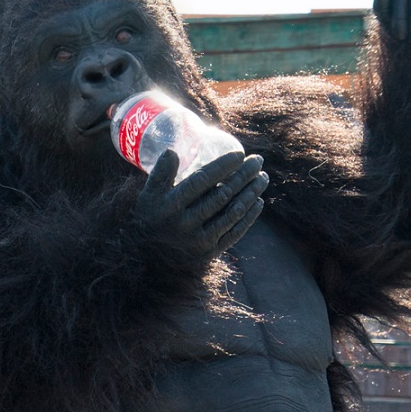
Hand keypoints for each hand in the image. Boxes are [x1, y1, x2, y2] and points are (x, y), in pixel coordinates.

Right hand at [133, 149, 267, 260]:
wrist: (148, 261)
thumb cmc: (150, 219)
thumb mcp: (148, 195)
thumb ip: (160, 173)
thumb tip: (172, 150)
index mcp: (171, 205)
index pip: (201, 181)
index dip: (223, 166)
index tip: (239, 153)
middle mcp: (186, 223)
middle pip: (222, 195)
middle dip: (244, 176)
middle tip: (258, 161)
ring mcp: (199, 240)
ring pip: (232, 213)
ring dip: (251, 194)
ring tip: (262, 178)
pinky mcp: (209, 253)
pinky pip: (234, 233)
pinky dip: (249, 217)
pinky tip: (258, 202)